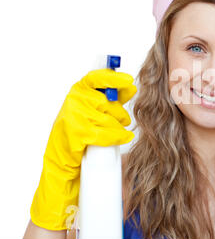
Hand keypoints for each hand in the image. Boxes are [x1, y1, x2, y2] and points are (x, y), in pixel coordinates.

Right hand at [30, 69, 136, 229]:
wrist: (61, 161)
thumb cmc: (78, 133)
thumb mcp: (92, 110)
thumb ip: (109, 98)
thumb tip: (130, 87)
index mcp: (78, 91)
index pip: (97, 78)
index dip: (114, 78)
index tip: (129, 81)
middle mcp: (75, 101)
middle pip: (110, 103)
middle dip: (121, 114)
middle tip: (122, 121)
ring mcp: (75, 117)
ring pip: (111, 120)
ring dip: (119, 128)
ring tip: (118, 132)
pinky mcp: (79, 134)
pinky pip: (107, 134)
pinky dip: (118, 137)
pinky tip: (124, 137)